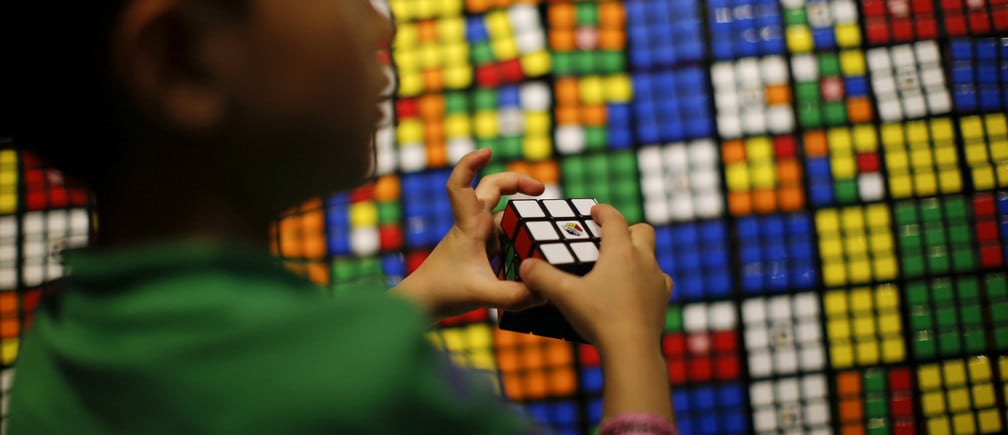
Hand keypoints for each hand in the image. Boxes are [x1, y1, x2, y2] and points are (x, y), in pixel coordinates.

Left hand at [392, 148, 546, 319]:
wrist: (422, 304)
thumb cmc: (443, 293)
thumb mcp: (483, 295)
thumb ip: (515, 296)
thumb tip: (545, 292)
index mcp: (469, 226)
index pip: (461, 185)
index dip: (470, 163)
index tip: (487, 151)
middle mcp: (474, 226)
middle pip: (493, 189)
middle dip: (517, 183)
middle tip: (541, 191)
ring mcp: (479, 238)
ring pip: (505, 216)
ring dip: (524, 217)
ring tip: (550, 228)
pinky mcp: (483, 251)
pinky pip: (507, 236)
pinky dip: (522, 238)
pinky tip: (538, 253)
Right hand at [518, 205, 672, 351]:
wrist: (632, 350)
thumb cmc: (599, 318)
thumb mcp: (564, 295)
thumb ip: (541, 277)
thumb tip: (525, 266)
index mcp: (620, 251)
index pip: (614, 218)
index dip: (603, 211)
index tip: (594, 211)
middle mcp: (643, 259)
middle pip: (642, 230)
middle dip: (626, 229)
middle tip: (608, 238)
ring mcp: (657, 279)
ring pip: (651, 256)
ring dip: (638, 255)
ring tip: (618, 267)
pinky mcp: (663, 298)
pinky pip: (659, 280)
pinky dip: (647, 279)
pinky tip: (634, 290)